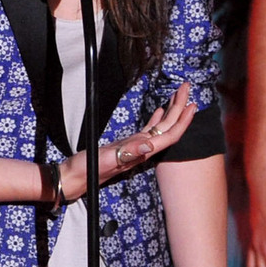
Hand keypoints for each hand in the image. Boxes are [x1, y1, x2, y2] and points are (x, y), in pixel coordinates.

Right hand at [58, 83, 198, 197]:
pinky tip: (160, 110)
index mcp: (140, 152)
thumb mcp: (104, 159)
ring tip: (179, 95)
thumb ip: (126, 153)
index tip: (192, 103)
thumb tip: (149, 144)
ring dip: (171, 111)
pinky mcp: (127, 144)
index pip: (169, 136)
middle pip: (168, 128)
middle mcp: (142, 150)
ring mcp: (135, 147)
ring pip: (160, 127)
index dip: (182, 121)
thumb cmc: (87, 170)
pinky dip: (156, 118)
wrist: (74, 178)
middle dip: (179, 108)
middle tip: (186, 87)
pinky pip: (147, 129)